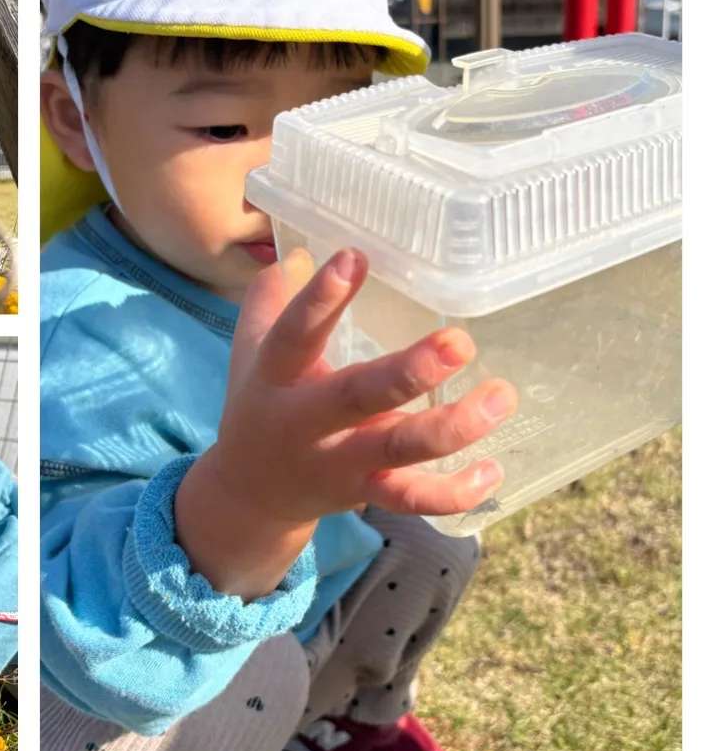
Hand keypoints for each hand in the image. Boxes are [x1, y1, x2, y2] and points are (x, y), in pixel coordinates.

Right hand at [175, 248, 516, 599]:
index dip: (320, 298)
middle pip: (356, 398)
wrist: (251, 493)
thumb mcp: (249, 349)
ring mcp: (338, 462)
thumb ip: (270, 298)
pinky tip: (493, 469)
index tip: (356, 257)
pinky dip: (455, 492)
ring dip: (452, 427)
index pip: (293, 334)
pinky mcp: (365, 493)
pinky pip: (413, 499)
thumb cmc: (261, 404)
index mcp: (276, 377)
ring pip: (396, 450)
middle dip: (409, 373)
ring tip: (500, 394)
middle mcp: (305, 423)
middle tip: (459, 342)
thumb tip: (299, 251)